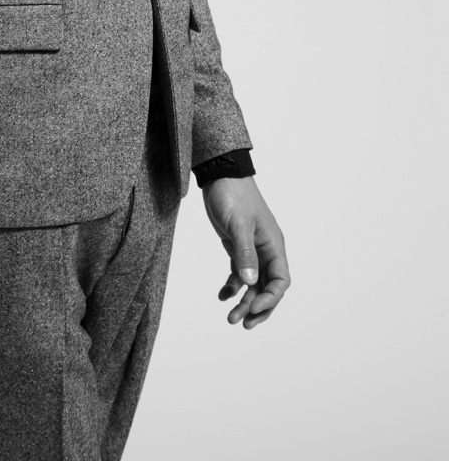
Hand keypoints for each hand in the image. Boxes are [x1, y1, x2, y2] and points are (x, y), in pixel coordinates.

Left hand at [201, 176, 289, 328]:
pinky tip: (221, 295)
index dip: (270, 299)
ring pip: (253, 284)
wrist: (220, 175)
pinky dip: (232, 287)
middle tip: (242, 324)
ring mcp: (252, 250)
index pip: (280, 281)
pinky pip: (239, 274)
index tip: (252, 308)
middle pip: (268, 288)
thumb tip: (250, 283)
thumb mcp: (239, 224)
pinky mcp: (238, 247)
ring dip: (244, 302)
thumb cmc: (233, 195)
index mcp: (274, 245)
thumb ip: (245, 253)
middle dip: (257, 308)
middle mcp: (267, 250)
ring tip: (230, 318)